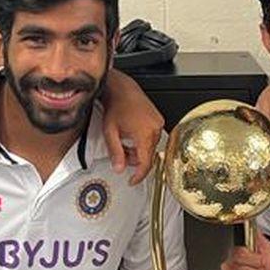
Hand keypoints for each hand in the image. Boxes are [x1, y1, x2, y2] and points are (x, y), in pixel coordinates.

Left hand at [102, 69, 164, 184]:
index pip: (146, 163)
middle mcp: (155, 128)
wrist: (121, 89)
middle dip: (135, 160)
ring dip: (138, 150)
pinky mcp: (158, 119)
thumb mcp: (110, 132)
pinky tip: (131, 135)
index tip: (133, 180)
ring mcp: (158, 123)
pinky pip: (153, 137)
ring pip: (150, 147)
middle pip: (148, 155)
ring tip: (124, 143)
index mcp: (145, 133)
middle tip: (121, 156)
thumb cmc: (116, 105)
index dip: (139, 175)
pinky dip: (142, 141)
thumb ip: (115, 153)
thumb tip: (119, 168)